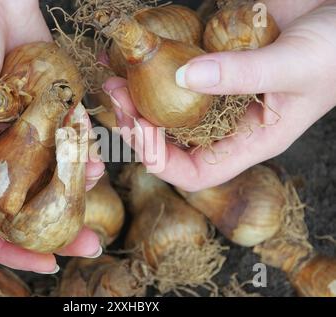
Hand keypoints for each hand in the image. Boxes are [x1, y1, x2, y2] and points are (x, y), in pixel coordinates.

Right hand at [0, 0, 103, 272]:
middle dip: (53, 228)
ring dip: (71, 187)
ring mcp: (14, 135)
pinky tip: (95, 156)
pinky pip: (62, 144)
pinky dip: (80, 152)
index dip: (8, 249)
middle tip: (89, 243)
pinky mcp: (40, 114)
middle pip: (19, 207)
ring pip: (46, 177)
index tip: (45, 264)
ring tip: (95, 187)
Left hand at [104, 0, 335, 191]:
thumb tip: (184, 79)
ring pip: (167, 104)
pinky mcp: (212, 62)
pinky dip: (151, 62)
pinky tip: (129, 52)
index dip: (163, 162)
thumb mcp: (294, 66)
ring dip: (136, 94)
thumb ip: (242, 74)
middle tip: (117, 96)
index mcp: (250, 140)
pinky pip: (175, 69)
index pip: (196, 172)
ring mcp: (217, 92)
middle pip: (172, 139)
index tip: (140, 132)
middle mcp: (228, 121)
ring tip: (114, 73)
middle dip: (139, 123)